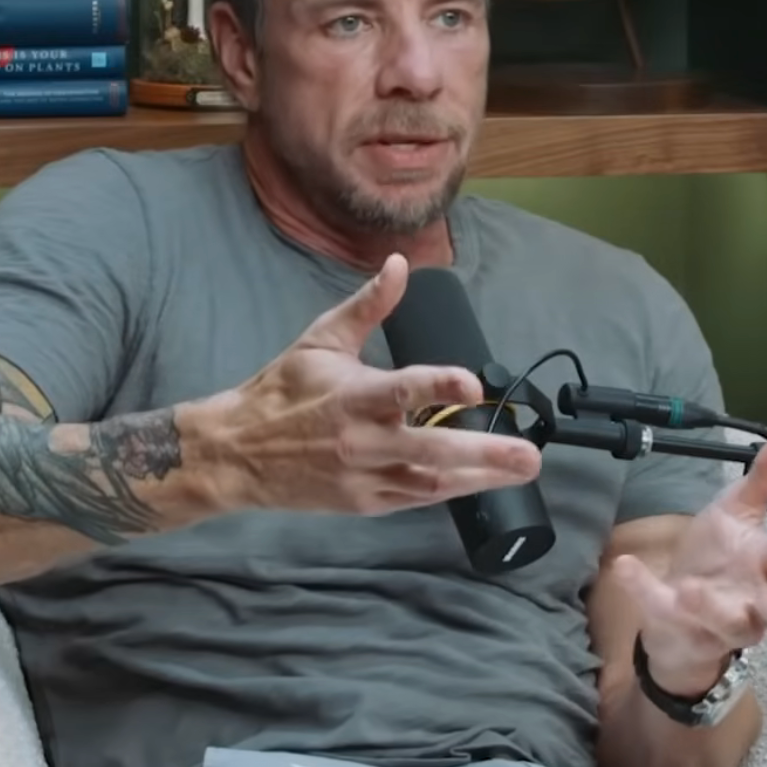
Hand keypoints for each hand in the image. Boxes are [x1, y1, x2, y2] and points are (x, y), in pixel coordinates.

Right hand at [191, 253, 543, 516]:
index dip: (440, 387)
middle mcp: (362, 441)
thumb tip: (399, 264)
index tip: (474, 385)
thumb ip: (368, 306)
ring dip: (479, 477)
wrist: (237, 453)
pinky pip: (415, 499)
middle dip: (485, 454)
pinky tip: (481, 481)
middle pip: (431, 452)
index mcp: (352, 396)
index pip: (402, 390)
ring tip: (521, 470)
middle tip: (530, 454)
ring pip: (430, 483)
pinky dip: (449, 490)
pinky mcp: (364, 502)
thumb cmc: (282, 391)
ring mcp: (364, 477)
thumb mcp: (321, 339)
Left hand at [611, 429, 766, 695]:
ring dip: (708, 605)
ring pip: (724, 621)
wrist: (680, 608)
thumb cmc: (720, 558)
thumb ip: (765, 476)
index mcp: (764, 566)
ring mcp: (715, 620)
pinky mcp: (677, 627)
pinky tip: (625, 566)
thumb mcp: (737, 509)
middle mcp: (750, 599)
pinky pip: (661, 610)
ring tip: (689, 589)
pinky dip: (643, 589)